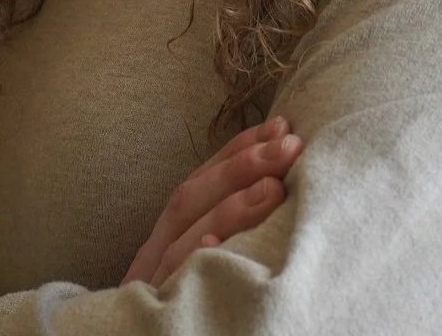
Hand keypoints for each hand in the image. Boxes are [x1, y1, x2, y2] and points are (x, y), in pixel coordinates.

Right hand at [121, 115, 303, 291]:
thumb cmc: (179, 309)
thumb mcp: (194, 261)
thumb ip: (221, 226)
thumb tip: (276, 183)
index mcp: (166, 236)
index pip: (201, 180)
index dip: (237, 150)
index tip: (281, 125)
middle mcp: (154, 254)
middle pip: (190, 199)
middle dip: (241, 166)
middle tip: (290, 145)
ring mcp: (151, 287)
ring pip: (184, 240)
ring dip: (231, 208)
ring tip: (275, 187)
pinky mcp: (153, 318)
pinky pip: (171, 288)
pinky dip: (192, 263)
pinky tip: (217, 248)